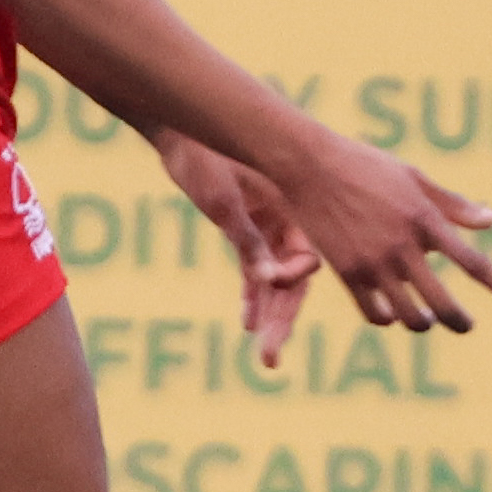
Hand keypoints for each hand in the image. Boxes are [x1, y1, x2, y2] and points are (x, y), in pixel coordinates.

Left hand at [156, 130, 316, 367]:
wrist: (182, 134)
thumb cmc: (206, 157)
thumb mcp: (224, 199)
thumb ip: (246, 239)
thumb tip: (269, 280)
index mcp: (295, 208)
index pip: (309, 258)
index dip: (295, 277)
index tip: (275, 282)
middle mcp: (287, 223)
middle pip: (293, 282)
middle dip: (284, 321)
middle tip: (272, 358)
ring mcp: (265, 230)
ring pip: (273, 283)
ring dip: (270, 318)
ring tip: (269, 358)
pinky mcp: (242, 233)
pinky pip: (252, 272)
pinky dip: (251, 296)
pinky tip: (249, 324)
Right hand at [263, 119, 491, 335]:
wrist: (308, 166)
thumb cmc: (365, 166)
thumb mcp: (414, 178)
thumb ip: (454, 205)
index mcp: (427, 220)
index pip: (476, 264)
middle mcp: (404, 247)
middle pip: (444, 303)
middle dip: (460, 321)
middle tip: (464, 324)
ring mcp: (374, 262)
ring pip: (410, 316)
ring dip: (422, 322)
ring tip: (425, 318)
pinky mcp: (346, 273)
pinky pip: (375, 314)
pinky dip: (387, 318)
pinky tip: (390, 312)